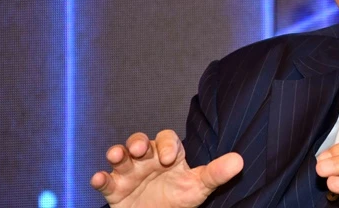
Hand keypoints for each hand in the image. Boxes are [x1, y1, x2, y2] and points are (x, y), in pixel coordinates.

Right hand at [90, 130, 242, 207]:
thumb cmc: (179, 198)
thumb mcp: (198, 186)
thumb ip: (216, 173)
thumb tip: (239, 160)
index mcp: (168, 155)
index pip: (167, 140)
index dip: (166, 145)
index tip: (169, 158)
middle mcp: (147, 160)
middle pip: (140, 142)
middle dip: (138, 143)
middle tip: (140, 150)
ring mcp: (129, 173)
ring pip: (120, 156)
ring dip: (117, 153)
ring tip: (117, 156)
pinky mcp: (114, 189)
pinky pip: (105, 181)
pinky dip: (100, 178)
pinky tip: (99, 178)